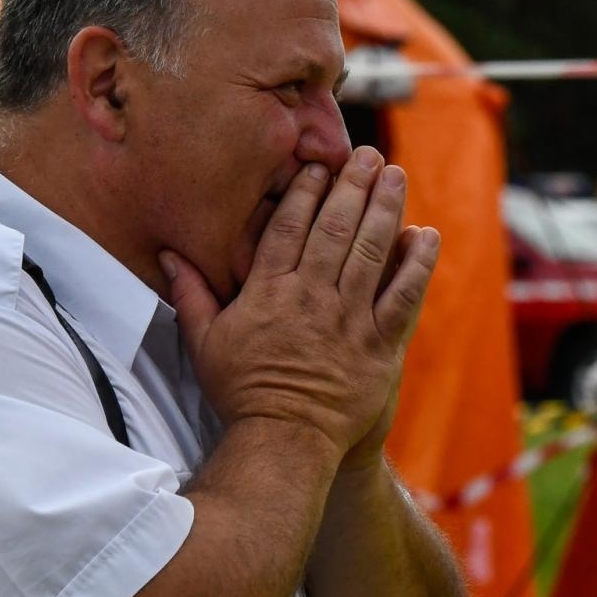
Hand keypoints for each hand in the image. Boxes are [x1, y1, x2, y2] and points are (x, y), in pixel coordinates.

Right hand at [162, 148, 440, 458]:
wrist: (283, 441)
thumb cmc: (241, 393)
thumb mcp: (205, 343)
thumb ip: (192, 294)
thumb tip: (168, 254)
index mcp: (269, 293)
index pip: (289, 228)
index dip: (305, 192)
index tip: (318, 165)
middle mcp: (311, 298)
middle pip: (335, 229)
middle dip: (353, 186)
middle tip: (368, 155)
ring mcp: (348, 320)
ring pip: (371, 253)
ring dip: (386, 209)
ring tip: (395, 175)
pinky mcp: (378, 345)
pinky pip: (403, 297)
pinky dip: (417, 265)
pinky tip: (428, 235)